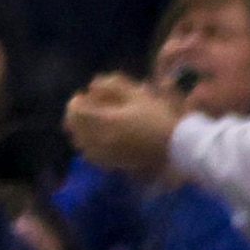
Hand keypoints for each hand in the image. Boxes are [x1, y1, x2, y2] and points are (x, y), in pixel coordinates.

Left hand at [64, 70, 180, 176]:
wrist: (176, 148)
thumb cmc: (158, 118)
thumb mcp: (137, 94)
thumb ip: (112, 85)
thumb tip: (92, 85)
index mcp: (106, 121)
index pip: (75, 112)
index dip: (76, 102)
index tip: (84, 96)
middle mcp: (101, 139)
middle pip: (74, 128)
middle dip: (75, 117)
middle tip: (86, 109)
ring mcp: (106, 154)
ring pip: (80, 143)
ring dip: (81, 132)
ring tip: (91, 124)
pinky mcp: (114, 163)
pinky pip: (91, 156)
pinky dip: (89, 146)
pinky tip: (99, 140)